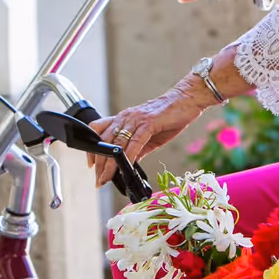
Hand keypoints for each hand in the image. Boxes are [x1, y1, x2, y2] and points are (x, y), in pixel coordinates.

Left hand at [88, 80, 210, 186]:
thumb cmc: (170, 116)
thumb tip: (129, 163)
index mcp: (124, 119)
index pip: (98, 131)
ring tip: (106, 178)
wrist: (187, 100)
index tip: (91, 165)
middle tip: (98, 179)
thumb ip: (138, 148)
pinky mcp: (149, 122)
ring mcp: (136, 119)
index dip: (92, 148)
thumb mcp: (149, 134)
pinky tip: (127, 167)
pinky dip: (129, 156)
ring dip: (110, 164)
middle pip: (105, 141)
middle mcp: (126, 117)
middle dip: (99, 163)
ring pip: (117, 144)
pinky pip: (135, 142)